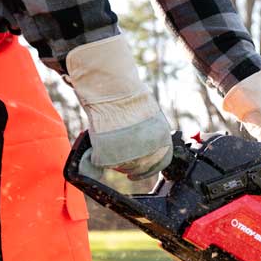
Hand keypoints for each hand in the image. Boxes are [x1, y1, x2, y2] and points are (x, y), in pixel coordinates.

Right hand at [66, 34, 171, 180]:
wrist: (110, 90)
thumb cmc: (128, 96)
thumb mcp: (150, 116)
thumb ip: (150, 134)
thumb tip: (145, 143)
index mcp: (162, 141)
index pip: (160, 163)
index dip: (149, 168)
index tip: (140, 170)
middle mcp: (149, 153)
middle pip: (140, 168)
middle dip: (131, 167)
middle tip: (121, 161)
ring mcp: (129, 158)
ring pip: (121, 167)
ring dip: (116, 160)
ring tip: (109, 145)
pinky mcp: (109, 158)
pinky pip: (103, 162)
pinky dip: (98, 155)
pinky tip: (98, 145)